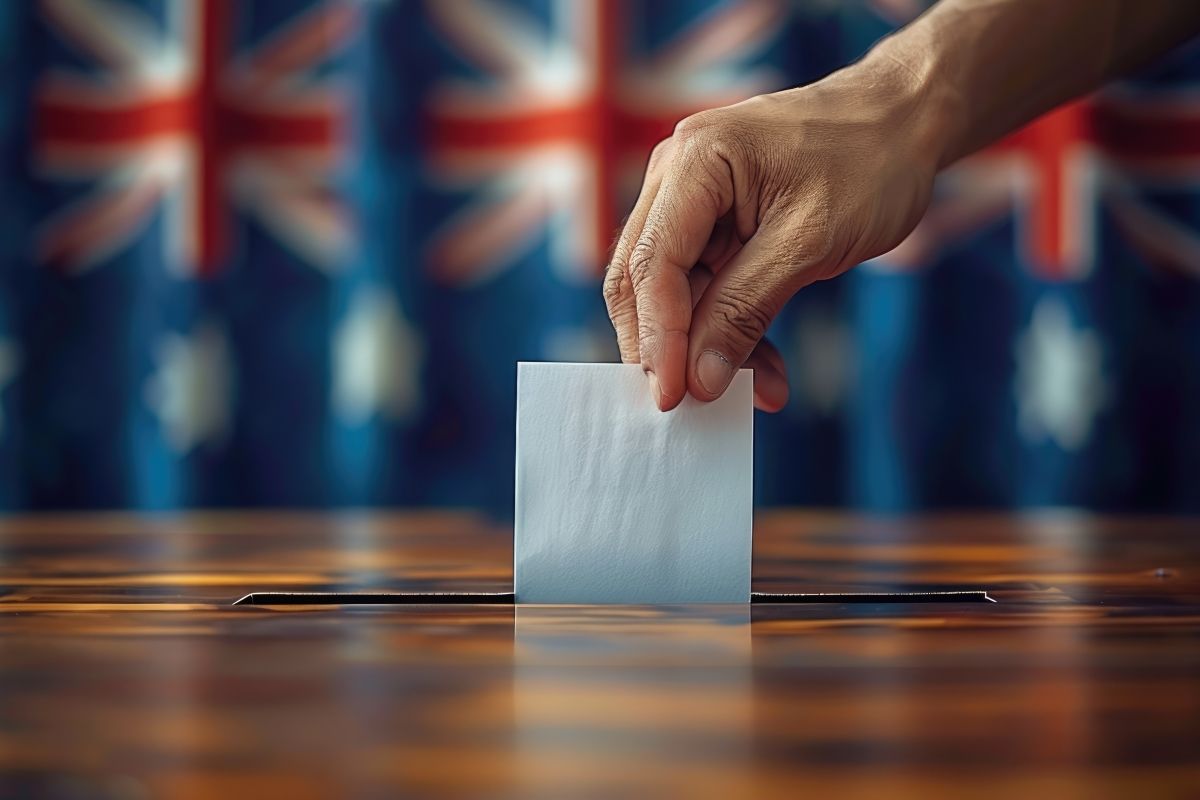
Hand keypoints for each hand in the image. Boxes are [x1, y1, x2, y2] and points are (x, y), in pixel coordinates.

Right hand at [603, 61, 945, 410]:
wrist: (903, 123)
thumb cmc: (867, 163)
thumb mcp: (810, 241)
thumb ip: (745, 308)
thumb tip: (699, 378)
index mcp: (695, 162)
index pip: (652, 262)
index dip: (657, 336)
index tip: (673, 396)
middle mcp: (678, 178)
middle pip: (643, 280)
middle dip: (668, 348)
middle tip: (694, 406)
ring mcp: (693, 203)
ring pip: (677, 296)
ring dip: (710, 348)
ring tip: (762, 390)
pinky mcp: (716, 228)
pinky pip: (708, 291)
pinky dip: (732, 332)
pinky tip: (767, 372)